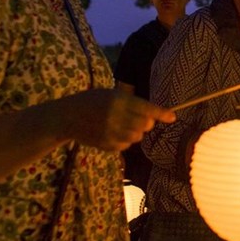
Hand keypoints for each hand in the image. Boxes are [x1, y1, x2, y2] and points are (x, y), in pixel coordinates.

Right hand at [59, 89, 175, 150]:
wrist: (66, 116)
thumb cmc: (92, 101)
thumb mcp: (111, 94)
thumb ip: (132, 103)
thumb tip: (155, 115)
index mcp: (118, 99)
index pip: (146, 108)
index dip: (161, 113)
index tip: (172, 117)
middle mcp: (115, 116)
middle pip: (145, 125)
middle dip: (145, 123)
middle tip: (135, 119)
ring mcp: (110, 131)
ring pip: (137, 137)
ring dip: (134, 133)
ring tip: (121, 125)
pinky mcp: (105, 144)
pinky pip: (125, 146)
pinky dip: (123, 141)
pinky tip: (112, 133)